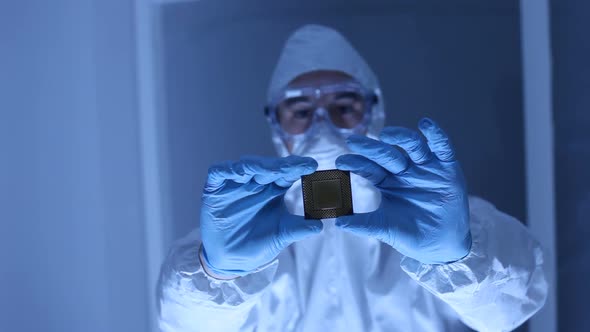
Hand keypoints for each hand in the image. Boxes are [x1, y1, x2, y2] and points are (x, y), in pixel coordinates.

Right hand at [200, 155, 322, 276]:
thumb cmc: (258, 244)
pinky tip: (238, 171)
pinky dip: (227, 169)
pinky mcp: (215, 188)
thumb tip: (320, 225)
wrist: (231, 261)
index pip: (287, 173)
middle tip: (293, 165)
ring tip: (269, 169)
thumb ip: (299, 228)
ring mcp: (235, 184)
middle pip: (268, 167)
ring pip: (245, 166)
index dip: (298, 167)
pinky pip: (219, 172)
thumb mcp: (281, 236)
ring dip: (257, 165)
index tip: (312, 165)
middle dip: (280, 165)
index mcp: (274, 189)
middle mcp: (256, 182)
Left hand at [335, 118, 470, 263]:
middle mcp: (404, 170)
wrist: (441, 245)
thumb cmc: (410, 234)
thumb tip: (337, 223)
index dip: (356, 163)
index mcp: (386, 181)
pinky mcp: (447, 166)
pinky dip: (435, 134)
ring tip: (386, 134)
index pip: (369, 168)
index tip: (340, 162)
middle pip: (387, 154)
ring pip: (412, 145)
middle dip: (371, 148)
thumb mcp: (384, 228)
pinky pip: (442, 147)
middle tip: (354, 141)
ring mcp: (425, 166)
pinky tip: (426, 124)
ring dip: (400, 136)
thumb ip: (363, 224)